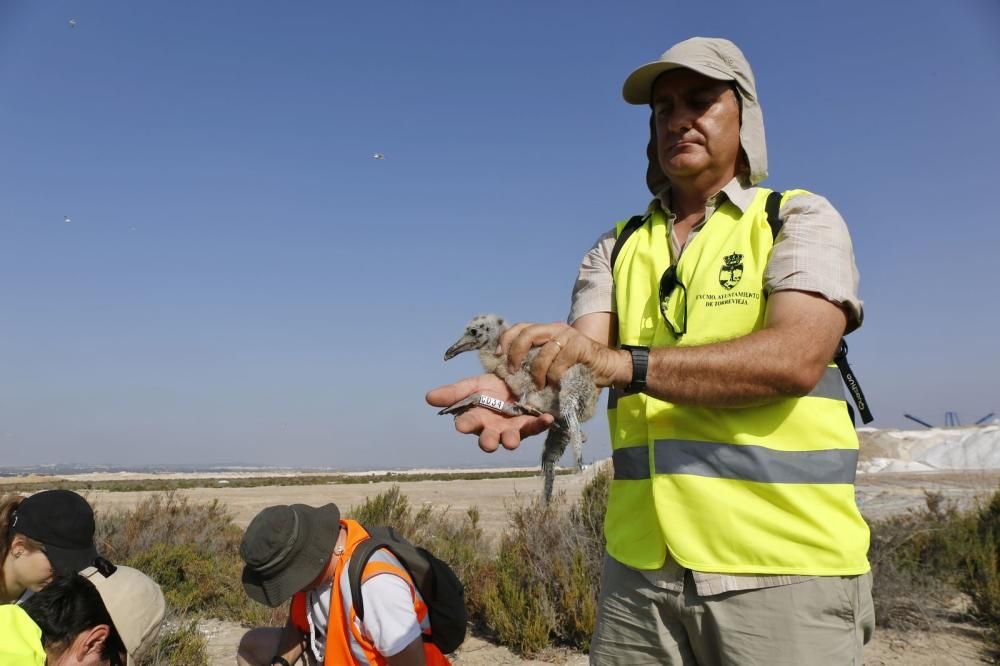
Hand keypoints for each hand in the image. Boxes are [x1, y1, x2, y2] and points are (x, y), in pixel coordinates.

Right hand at [426, 374, 554, 451]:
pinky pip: (536, 426)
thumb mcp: (472, 385)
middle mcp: (493, 428)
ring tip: (512, 441)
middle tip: (489, 443)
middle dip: (488, 441)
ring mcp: (512, 428)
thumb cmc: (491, 387)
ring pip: (511, 438)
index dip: (465, 424)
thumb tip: (428, 397)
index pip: (468, 423)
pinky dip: (542, 423)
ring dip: (511, 440)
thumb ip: (453, 393)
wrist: (517, 379)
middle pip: (489, 438)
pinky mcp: (531, 424)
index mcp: (477, 419)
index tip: (461, 425)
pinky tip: (548, 418)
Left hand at [500, 322, 629, 389]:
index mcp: (548, 331)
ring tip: (538, 386)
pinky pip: (559, 363)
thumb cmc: (579, 368)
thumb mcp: (554, 362)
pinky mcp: (580, 346)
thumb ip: (537, 361)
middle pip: (527, 333)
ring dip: (537, 373)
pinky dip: (554, 376)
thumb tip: (511, 373)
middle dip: (515, 353)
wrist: (609, 368)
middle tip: (513, 372)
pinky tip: (556, 384)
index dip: (506, 340)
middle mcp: (557, 329)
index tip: (498, 356)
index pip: (521, 327)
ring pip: (544, 352)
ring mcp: (569, 336)